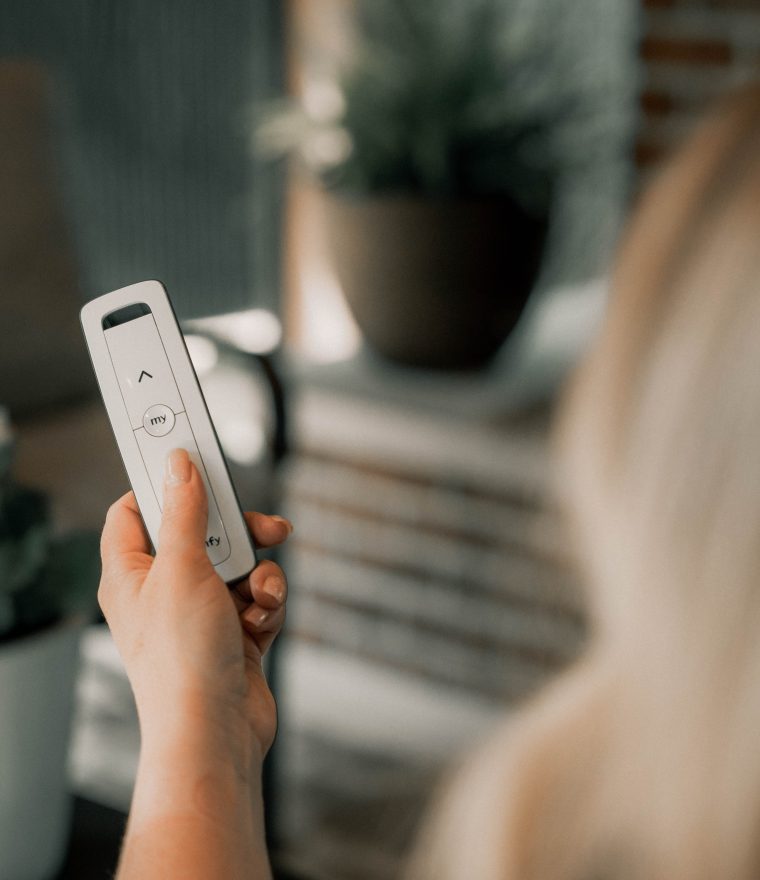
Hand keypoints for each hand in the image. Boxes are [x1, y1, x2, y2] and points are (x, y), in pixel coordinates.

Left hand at [98, 448, 290, 765]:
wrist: (216, 732)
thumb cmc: (182, 662)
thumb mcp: (183, 569)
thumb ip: (186, 512)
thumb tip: (179, 465)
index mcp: (132, 572)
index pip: (136, 510)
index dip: (165, 485)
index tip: (196, 462)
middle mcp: (164, 589)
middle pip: (203, 533)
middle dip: (239, 533)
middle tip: (261, 529)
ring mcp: (199, 612)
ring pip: (239, 565)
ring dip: (260, 574)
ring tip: (260, 595)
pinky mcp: (232, 632)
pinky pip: (257, 596)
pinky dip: (267, 603)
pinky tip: (262, 620)